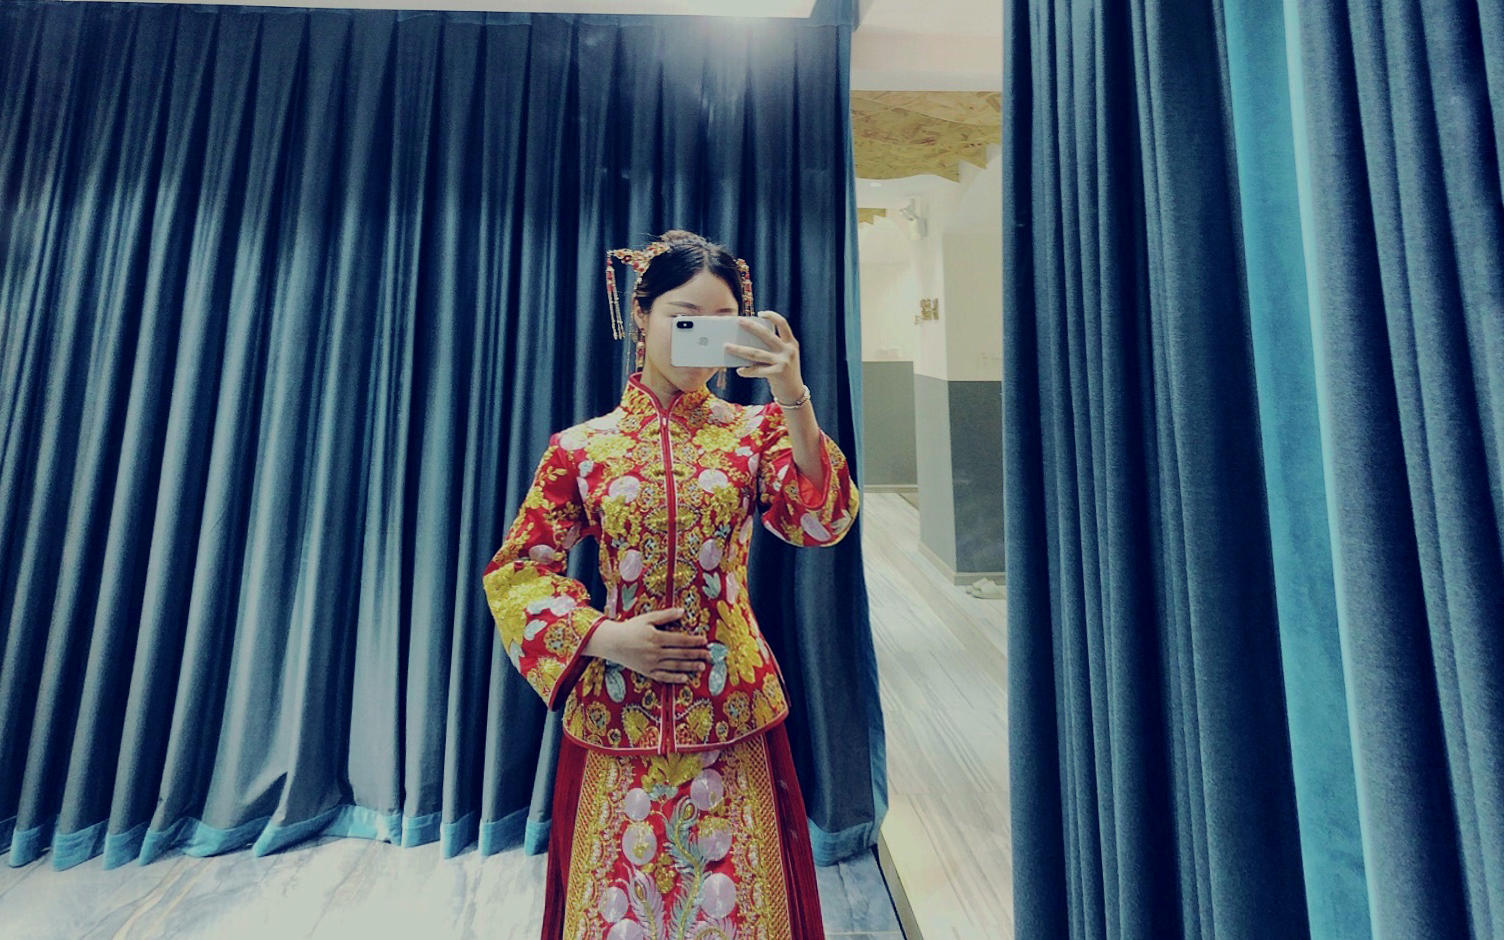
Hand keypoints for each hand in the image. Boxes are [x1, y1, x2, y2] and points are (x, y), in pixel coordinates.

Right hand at [582, 607, 711, 682]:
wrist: (612, 643)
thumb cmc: (631, 628)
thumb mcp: (647, 618)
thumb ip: (665, 615)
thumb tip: (682, 611)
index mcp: (656, 638)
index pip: (680, 640)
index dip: (694, 641)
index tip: (704, 641)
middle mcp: (655, 652)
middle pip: (680, 654)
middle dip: (696, 654)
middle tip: (709, 655)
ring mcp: (651, 663)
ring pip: (674, 666)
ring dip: (689, 666)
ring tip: (702, 667)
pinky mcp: (647, 671)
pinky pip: (663, 677)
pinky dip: (675, 678)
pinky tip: (685, 678)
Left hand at [724, 310, 803, 401]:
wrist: (794, 393)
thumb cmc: (783, 372)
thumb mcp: (783, 357)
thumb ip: (772, 349)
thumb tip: (747, 342)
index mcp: (791, 343)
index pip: (783, 324)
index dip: (772, 316)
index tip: (760, 313)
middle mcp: (788, 351)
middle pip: (766, 335)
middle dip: (751, 327)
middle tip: (738, 321)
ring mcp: (783, 362)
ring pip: (756, 353)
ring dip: (740, 350)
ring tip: (727, 346)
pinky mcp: (777, 374)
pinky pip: (757, 370)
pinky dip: (747, 370)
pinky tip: (739, 370)